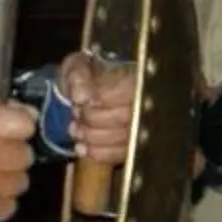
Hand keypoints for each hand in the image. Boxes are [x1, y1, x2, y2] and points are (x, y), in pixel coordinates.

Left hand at [56, 51, 137, 166]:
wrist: (85, 91)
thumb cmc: (85, 75)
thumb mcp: (78, 66)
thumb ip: (78, 76)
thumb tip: (80, 96)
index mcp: (134, 76)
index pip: (129, 90)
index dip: (105, 98)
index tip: (82, 100)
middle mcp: (145, 100)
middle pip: (126, 117)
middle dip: (94, 120)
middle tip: (75, 115)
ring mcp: (141, 125)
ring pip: (123, 138)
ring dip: (93, 137)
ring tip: (75, 130)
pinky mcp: (133, 145)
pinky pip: (121, 154)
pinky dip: (99, 153)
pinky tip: (83, 148)